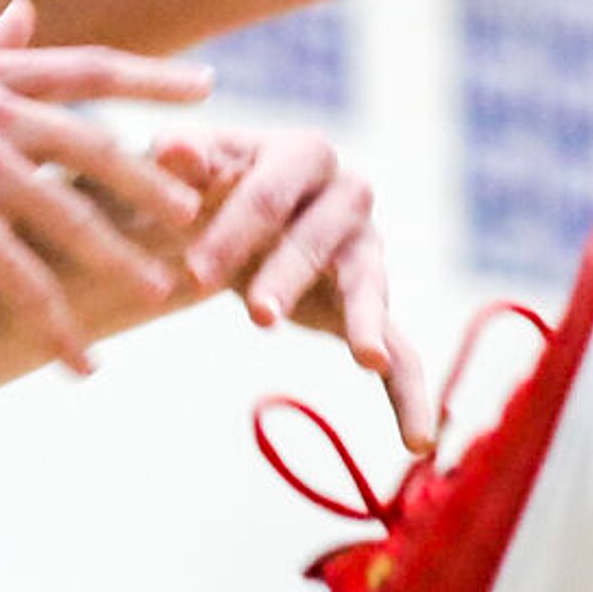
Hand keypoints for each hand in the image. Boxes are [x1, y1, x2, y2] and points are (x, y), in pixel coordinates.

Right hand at [0, 1, 212, 368]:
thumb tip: (25, 13)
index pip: (87, 69)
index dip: (153, 79)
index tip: (209, 91)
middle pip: (97, 148)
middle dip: (154, 182)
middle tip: (200, 211)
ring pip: (73, 220)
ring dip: (121, 260)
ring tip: (161, 290)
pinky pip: (25, 284)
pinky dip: (57, 327)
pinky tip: (82, 361)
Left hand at [153, 129, 438, 452]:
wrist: (219, 215)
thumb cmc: (195, 187)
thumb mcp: (179, 173)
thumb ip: (178, 162)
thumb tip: (173, 147)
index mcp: (301, 154)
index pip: (271, 192)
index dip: (234, 231)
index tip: (193, 274)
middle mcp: (347, 197)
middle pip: (319, 238)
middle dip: (286, 276)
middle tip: (255, 316)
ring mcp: (366, 254)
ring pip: (370, 286)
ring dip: (360, 321)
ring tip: (367, 358)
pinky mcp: (370, 309)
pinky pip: (401, 353)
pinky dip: (410, 396)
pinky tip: (419, 444)